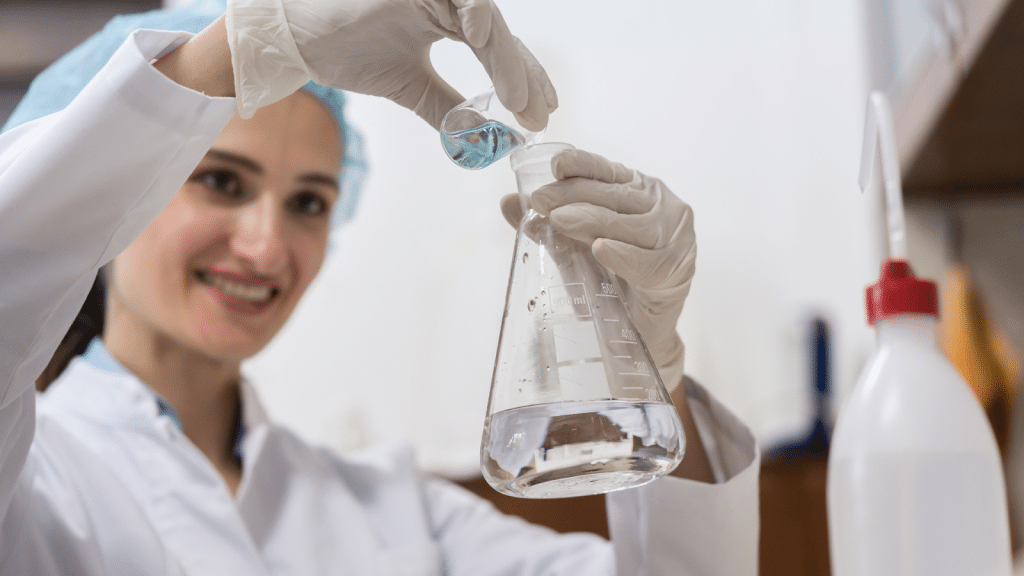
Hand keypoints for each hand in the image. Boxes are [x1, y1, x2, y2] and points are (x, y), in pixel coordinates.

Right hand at [224, 0, 556, 129]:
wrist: (295, 38)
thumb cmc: (347, 51)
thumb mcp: (411, 88)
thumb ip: (449, 110)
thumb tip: (485, 141)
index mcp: (447, 17)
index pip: (497, 48)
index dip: (521, 80)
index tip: (538, 115)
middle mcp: (446, 0)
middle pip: (500, 35)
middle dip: (524, 76)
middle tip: (541, 112)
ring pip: (486, 20)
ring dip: (508, 60)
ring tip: (522, 99)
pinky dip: (477, 18)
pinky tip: (486, 42)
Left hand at [500, 149, 694, 389]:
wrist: (639, 334)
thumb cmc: (611, 284)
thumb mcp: (574, 250)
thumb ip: (548, 226)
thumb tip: (508, 202)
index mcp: (640, 193)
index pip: (610, 171)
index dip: (583, 164)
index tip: (555, 165)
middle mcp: (664, 208)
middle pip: (617, 195)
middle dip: (575, 195)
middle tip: (541, 201)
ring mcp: (676, 239)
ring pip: (632, 224)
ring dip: (594, 221)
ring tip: (560, 221)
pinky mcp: (676, 273)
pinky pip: (647, 261)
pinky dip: (622, 255)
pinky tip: (600, 249)